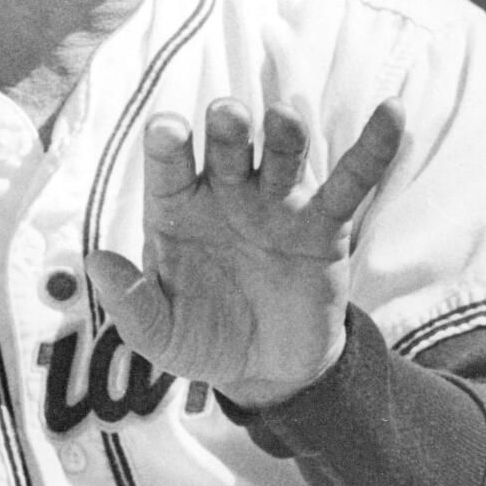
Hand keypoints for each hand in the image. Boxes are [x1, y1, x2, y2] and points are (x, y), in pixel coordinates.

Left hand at [84, 97, 404, 407]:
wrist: (264, 371)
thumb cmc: (200, 339)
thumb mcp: (159, 335)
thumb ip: (130, 303)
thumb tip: (93, 262)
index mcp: (177, 209)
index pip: (168, 167)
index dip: (168, 146)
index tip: (169, 131)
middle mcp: (224, 194)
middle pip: (227, 148)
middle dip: (228, 129)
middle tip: (228, 117)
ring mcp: (276, 204)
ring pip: (282, 156)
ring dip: (284, 134)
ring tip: (284, 120)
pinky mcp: (323, 226)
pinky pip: (350, 183)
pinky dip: (373, 149)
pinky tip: (393, 113)